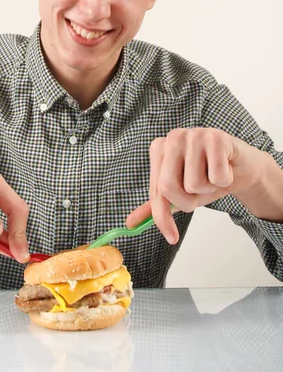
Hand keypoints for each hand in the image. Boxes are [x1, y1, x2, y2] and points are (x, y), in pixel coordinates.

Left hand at [126, 128, 263, 244]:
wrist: (241, 168)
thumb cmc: (207, 178)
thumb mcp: (180, 193)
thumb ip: (157, 205)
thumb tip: (130, 223)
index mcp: (158, 148)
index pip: (156, 189)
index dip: (163, 217)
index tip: (171, 237)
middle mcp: (173, 137)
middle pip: (168, 186)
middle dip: (187, 201)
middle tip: (199, 194)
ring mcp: (194, 134)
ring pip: (195, 184)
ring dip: (208, 189)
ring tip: (213, 176)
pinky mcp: (216, 137)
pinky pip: (217, 176)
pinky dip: (224, 180)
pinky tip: (226, 169)